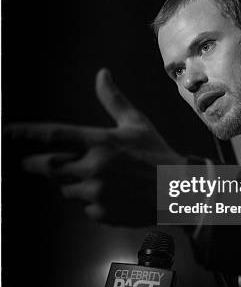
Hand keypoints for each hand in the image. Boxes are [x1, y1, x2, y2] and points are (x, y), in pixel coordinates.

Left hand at [6, 68, 185, 224]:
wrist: (178, 190)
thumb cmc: (157, 153)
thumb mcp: (136, 123)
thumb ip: (113, 100)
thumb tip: (102, 73)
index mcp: (101, 141)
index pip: (55, 135)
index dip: (26, 133)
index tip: (6, 133)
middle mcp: (94, 167)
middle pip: (49, 166)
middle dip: (35, 164)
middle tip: (30, 162)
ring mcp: (97, 193)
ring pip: (66, 189)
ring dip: (71, 182)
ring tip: (95, 177)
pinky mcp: (102, 213)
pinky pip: (84, 207)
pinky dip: (90, 201)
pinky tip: (111, 194)